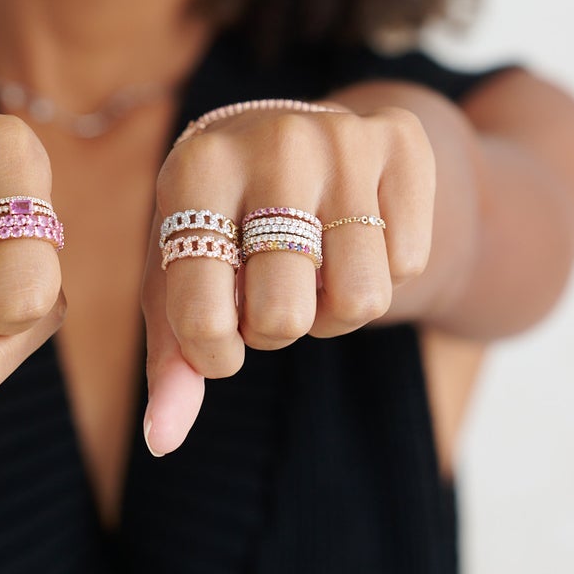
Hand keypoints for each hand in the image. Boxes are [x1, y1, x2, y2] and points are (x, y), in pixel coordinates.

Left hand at [140, 103, 436, 453]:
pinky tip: (355, 234)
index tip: (219, 335)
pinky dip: (383, 271)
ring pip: (359, 299)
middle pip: (284, 316)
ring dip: (333, 311)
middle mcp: (271, 142)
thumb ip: (173, 358)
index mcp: (195, 170)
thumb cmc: (225, 223)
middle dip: (275, 329)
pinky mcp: (402, 140)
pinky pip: (409, 264)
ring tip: (312, 270)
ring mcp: (342, 135)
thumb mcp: (183, 274)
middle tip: (269, 291)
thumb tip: (164, 439)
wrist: (303, 134)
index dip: (214, 354)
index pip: (202, 314)